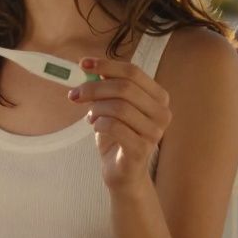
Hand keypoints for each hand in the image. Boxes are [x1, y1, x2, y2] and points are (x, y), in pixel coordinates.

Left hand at [67, 56, 171, 192]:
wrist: (124, 173)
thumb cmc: (119, 136)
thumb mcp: (113, 106)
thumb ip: (107, 86)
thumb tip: (90, 66)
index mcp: (158, 97)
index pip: (133, 72)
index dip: (106, 65)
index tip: (83, 64)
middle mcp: (161, 113)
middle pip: (125, 88)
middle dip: (94, 88)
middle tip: (75, 94)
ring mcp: (154, 132)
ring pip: (119, 107)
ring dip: (96, 109)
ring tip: (90, 116)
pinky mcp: (141, 149)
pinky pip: (114, 127)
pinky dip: (99, 124)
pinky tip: (96, 127)